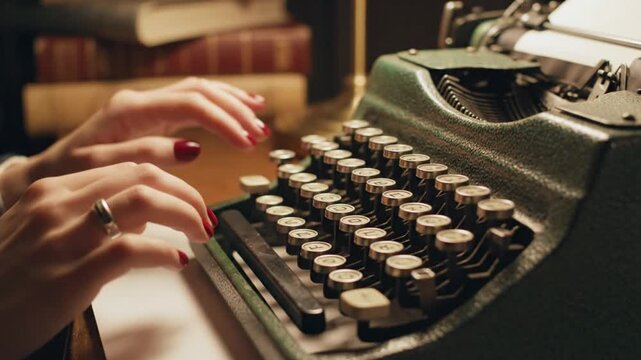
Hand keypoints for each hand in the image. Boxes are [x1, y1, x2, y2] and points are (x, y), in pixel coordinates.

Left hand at [0, 77, 269, 208]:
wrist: (50, 173)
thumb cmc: (72, 175)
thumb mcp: (103, 168)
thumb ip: (146, 155)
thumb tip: (192, 149)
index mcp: (132, 110)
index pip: (191, 104)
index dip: (224, 121)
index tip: (247, 142)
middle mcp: (142, 102)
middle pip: (200, 92)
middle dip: (234, 110)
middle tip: (259, 134)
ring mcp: (147, 107)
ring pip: (198, 92)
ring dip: (231, 103)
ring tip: (259, 116)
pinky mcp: (151, 117)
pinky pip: (192, 103)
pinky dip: (218, 106)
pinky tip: (238, 109)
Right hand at [0, 162, 214, 358]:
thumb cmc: (8, 280)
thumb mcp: (38, 232)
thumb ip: (86, 216)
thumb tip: (142, 219)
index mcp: (51, 191)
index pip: (127, 167)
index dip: (170, 181)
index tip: (189, 199)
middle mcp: (56, 205)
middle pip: (142, 176)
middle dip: (186, 194)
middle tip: (204, 216)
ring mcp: (62, 239)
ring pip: (143, 201)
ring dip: (184, 214)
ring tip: (200, 232)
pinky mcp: (70, 275)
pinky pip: (132, 250)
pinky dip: (165, 252)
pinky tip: (177, 261)